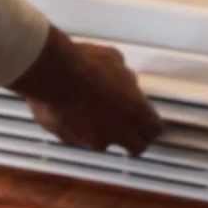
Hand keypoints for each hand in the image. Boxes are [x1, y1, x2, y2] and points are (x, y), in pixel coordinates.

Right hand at [10, 27, 162, 155]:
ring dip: (102, 133)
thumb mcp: (114, 60)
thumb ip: (125, 77)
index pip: (154, 130)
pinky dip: (77, 130)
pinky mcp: (70, 140)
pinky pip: (79, 139)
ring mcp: (93, 139)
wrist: (53, 75)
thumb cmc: (86, 65)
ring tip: (92, 114)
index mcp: (136, 111)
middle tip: (128, 130)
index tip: (147, 122)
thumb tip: (125, 79)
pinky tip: (71, 112)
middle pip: (136, 147)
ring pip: (104, 143)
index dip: (150, 126)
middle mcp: (118, 131)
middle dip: (133, 140)